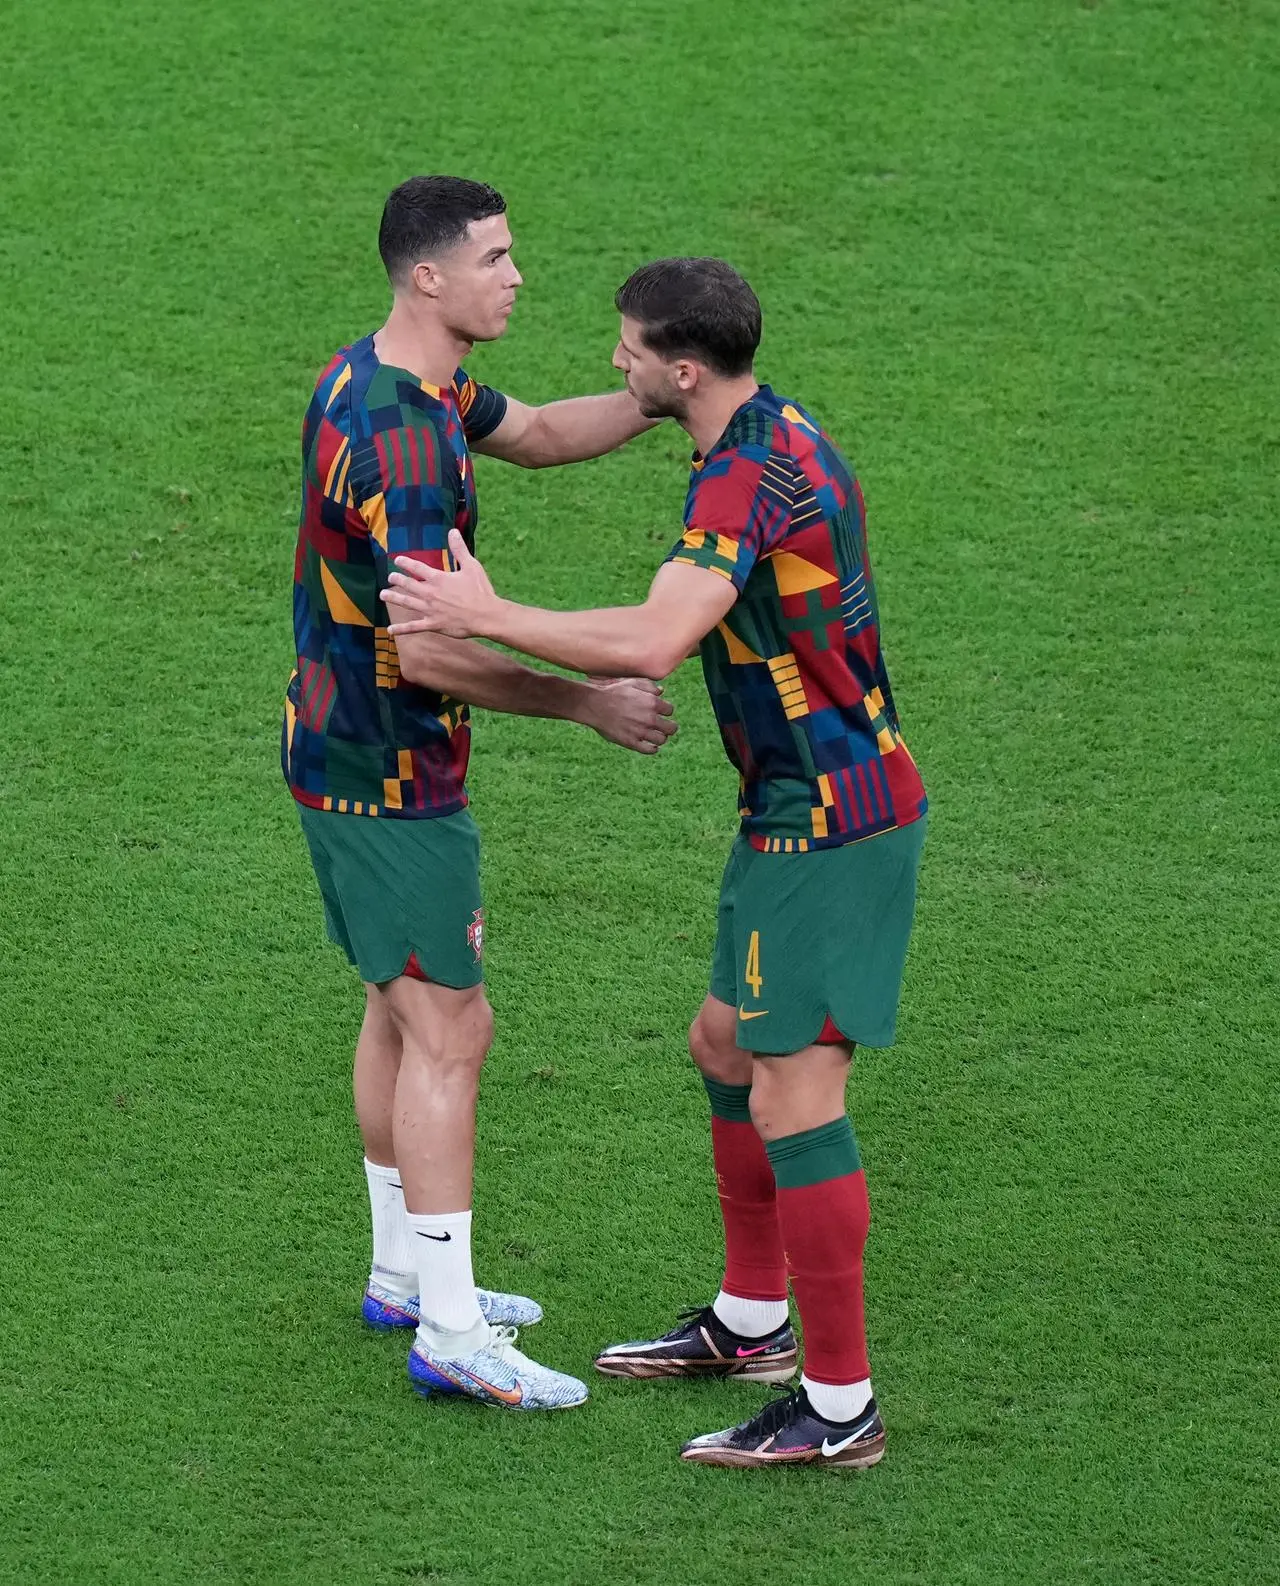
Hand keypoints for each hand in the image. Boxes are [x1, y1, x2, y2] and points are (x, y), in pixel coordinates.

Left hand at [383, 530, 497, 638]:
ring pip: (406, 603)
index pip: (417, 568)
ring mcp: (429, 610)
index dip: (406, 563)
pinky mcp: (433, 624)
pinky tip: (391, 630)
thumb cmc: (480, 591)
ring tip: (383, 595)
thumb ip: (459, 550)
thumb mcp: (471, 566)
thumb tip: (453, 531)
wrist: (486, 616)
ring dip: (393, 598)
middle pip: (408, 584)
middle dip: (397, 579)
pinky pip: (413, 627)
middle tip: (390, 576)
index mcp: (438, 578)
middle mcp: (430, 593)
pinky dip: (401, 629)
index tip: (397, 560)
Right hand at [581, 677, 677, 754]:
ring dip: (660, 738)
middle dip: (668, 727)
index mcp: (653, 703)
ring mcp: (641, 732)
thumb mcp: (633, 683)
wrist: (595, 705)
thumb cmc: (613, 692)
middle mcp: (650, 718)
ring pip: (662, 740)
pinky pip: (650, 750)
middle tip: (663, 727)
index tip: (659, 713)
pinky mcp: (631, 742)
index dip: (665, 711)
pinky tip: (650, 746)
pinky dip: (652, 749)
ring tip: (654, 736)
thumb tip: (661, 691)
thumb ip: (649, 686)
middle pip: (671, 728)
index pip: (670, 711)